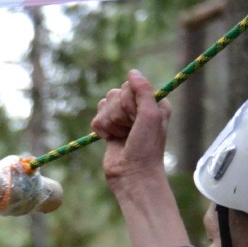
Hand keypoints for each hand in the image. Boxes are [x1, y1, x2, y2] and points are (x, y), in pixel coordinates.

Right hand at [91, 69, 170, 192]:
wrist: (132, 174)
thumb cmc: (146, 147)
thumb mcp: (150, 116)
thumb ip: (143, 91)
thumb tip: (132, 72)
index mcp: (152, 102)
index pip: (129, 86)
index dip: (128, 101)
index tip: (136, 118)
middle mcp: (137, 108)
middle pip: (113, 94)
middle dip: (118, 114)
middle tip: (129, 130)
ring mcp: (122, 120)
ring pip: (103, 106)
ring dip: (110, 123)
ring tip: (121, 136)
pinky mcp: (108, 130)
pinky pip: (96, 119)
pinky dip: (101, 130)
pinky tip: (111, 140)